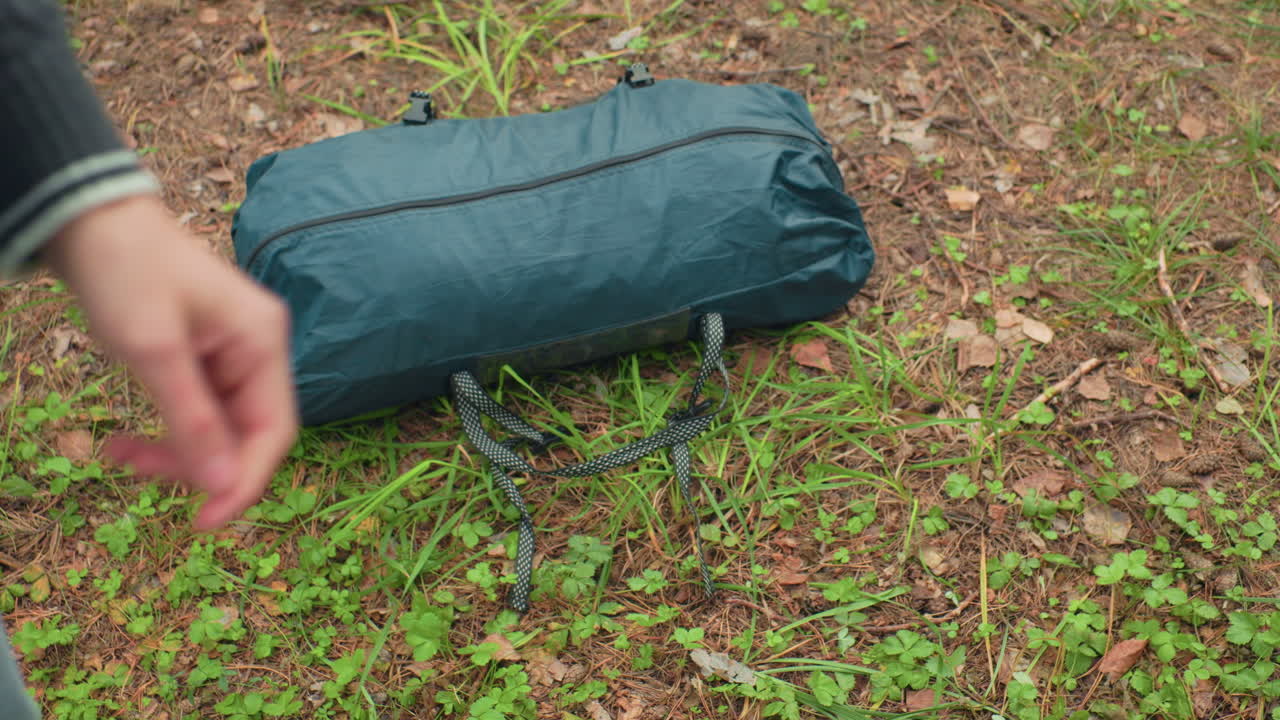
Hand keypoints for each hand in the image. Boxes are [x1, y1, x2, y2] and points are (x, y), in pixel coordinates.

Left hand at [44, 194, 297, 529]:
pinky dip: (165, 431)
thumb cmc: (126, 272)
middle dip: (196, 465)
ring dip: (173, 451)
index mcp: (263, 343)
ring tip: (118, 455)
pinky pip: (197, 411)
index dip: (245, 483)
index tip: (204, 522)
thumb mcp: (153, 350)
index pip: (274, 432)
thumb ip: (192, 420)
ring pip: (218, 429)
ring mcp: (233, 354)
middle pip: (246, 434)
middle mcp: (258, 351)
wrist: (91, 220)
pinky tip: (124, 441)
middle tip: (135, 473)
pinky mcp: (205, 357)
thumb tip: (222, 485)